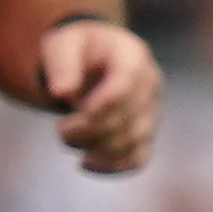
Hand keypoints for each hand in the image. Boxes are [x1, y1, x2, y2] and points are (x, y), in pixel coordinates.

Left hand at [37, 14, 161, 174]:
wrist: (93, 58)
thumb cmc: (76, 50)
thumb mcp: (62, 44)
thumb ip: (61, 64)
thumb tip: (61, 93)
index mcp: (132, 55)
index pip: (126, 84)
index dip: (102, 104)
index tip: (74, 113)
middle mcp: (150, 83)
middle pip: (128, 117)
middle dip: (90, 130)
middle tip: (61, 128)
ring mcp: (151, 110)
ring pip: (133, 140)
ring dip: (96, 148)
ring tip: (69, 139)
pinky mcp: (144, 133)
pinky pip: (137, 158)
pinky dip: (112, 167)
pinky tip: (85, 163)